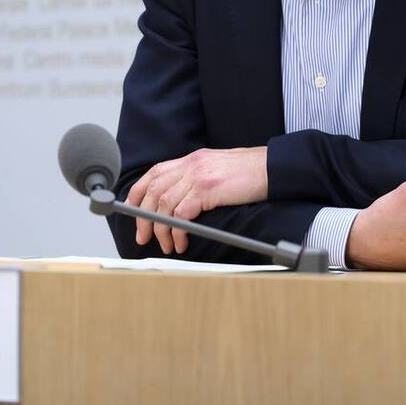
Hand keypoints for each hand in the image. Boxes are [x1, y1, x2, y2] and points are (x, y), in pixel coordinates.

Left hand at [127, 146, 267, 253]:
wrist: (272, 168)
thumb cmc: (249, 173)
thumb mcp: (217, 169)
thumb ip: (197, 179)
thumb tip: (181, 201)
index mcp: (191, 159)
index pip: (154, 174)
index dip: (138, 193)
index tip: (133, 212)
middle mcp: (190, 165)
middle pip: (153, 191)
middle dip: (143, 217)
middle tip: (144, 237)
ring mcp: (198, 176)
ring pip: (164, 205)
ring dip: (161, 229)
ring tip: (167, 245)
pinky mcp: (207, 189)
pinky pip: (181, 214)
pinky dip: (177, 231)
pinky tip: (182, 241)